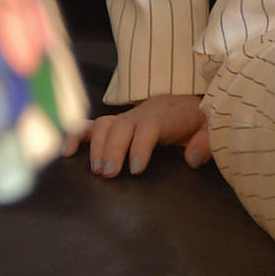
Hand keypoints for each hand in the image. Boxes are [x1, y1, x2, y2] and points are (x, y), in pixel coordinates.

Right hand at [62, 93, 211, 176]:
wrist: (183, 101)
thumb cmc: (194, 119)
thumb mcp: (208, 127)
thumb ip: (205, 142)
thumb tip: (192, 159)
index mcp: (162, 118)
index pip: (149, 129)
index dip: (140, 147)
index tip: (136, 168)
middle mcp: (139, 116)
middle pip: (121, 128)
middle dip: (113, 150)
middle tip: (109, 174)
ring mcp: (123, 119)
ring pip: (104, 126)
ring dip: (96, 147)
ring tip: (97, 170)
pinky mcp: (113, 124)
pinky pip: (90, 126)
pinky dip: (76, 135)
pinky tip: (66, 152)